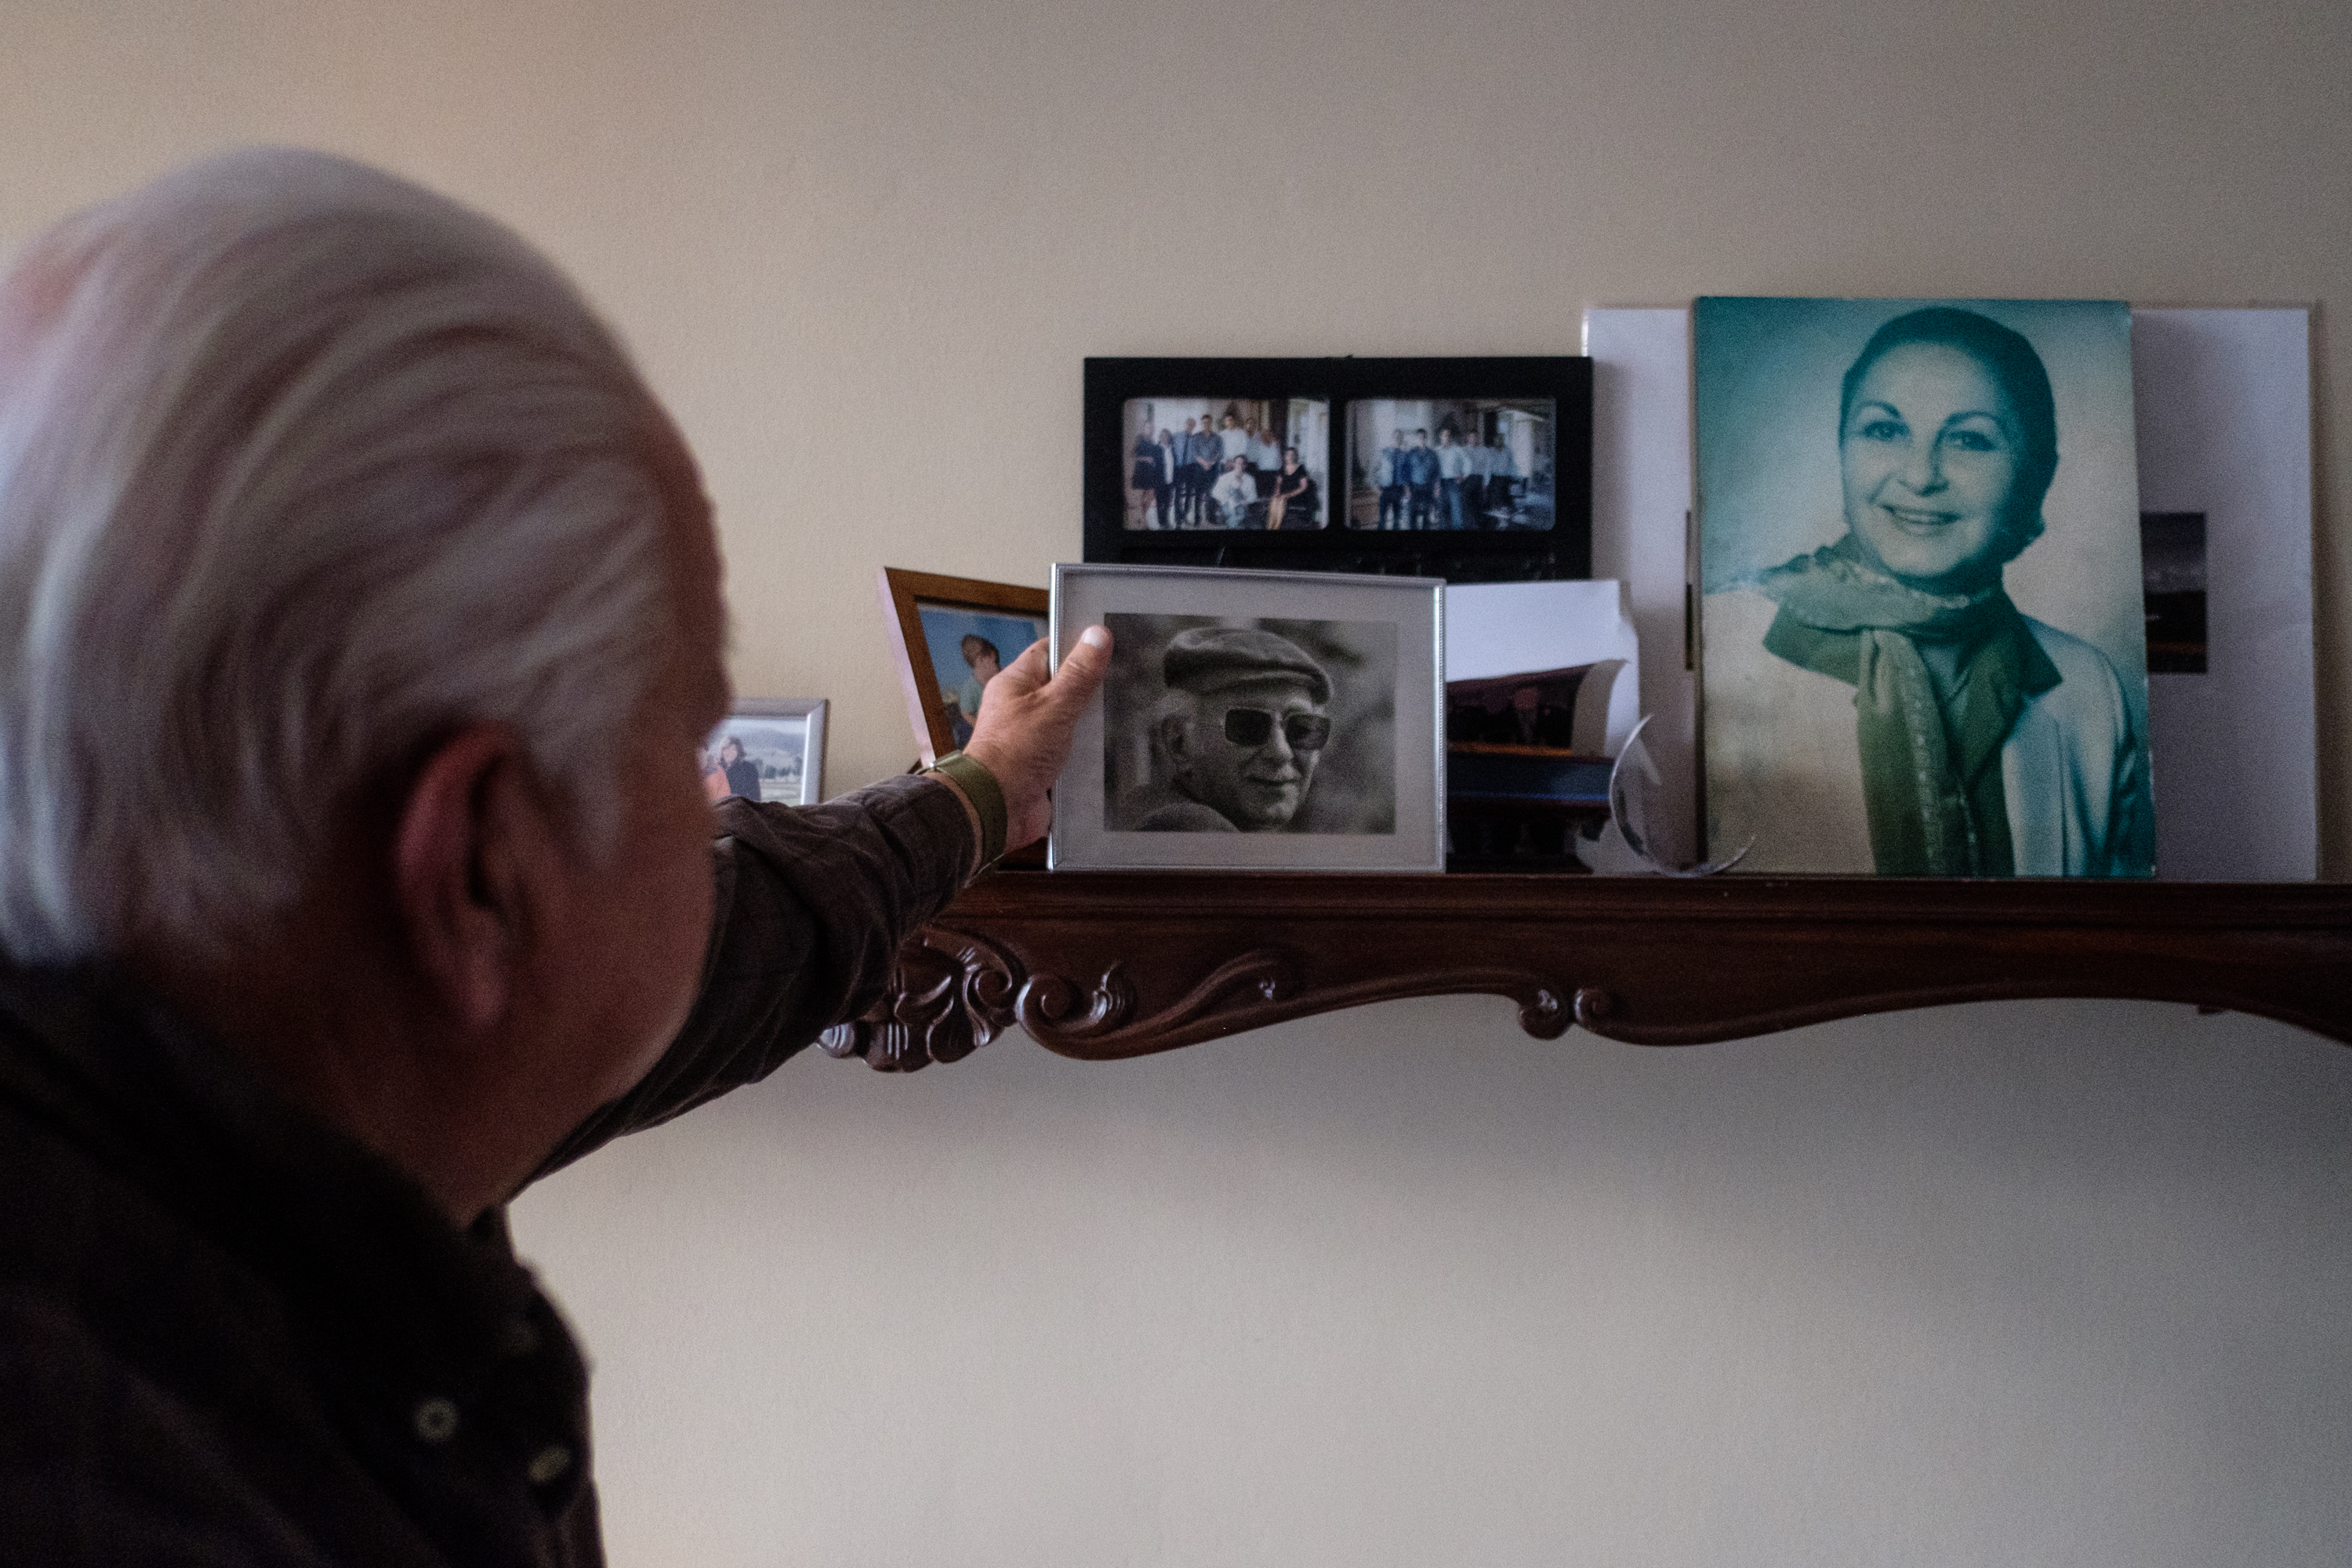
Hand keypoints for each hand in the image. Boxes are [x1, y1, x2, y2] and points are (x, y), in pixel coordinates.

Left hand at [964, 624, 1112, 849]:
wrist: (996, 809)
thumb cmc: (1017, 751)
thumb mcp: (1053, 706)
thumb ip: (1078, 674)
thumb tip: (1098, 634)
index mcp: (1017, 683)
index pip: (1050, 651)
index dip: (1079, 646)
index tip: (1114, 644)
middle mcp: (1023, 707)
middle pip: (1064, 687)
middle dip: (1093, 687)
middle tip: (1131, 680)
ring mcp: (1033, 737)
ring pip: (1071, 721)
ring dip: (1093, 723)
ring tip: (1132, 712)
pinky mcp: (1044, 765)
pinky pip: (1072, 751)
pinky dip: (1089, 751)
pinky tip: (1117, 749)